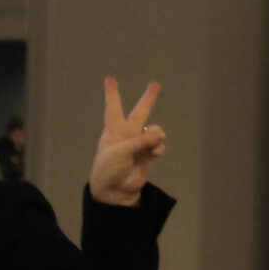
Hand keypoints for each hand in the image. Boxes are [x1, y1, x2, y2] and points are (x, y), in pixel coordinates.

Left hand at [90, 79, 164, 203]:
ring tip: (154, 142)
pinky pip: (159, 144)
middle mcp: (127, 134)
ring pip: (155, 130)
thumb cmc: (109, 169)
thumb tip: (159, 134)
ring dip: (157, 134)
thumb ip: (140, 141)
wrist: (114, 190)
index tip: (110, 79)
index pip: (113, 108)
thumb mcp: (120, 152)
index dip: (112, 94)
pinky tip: (156, 152)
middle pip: (139, 112)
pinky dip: (159, 146)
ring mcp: (139, 143)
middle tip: (155, 84)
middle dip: (148, 99)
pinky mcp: (149, 154)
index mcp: (113, 130)